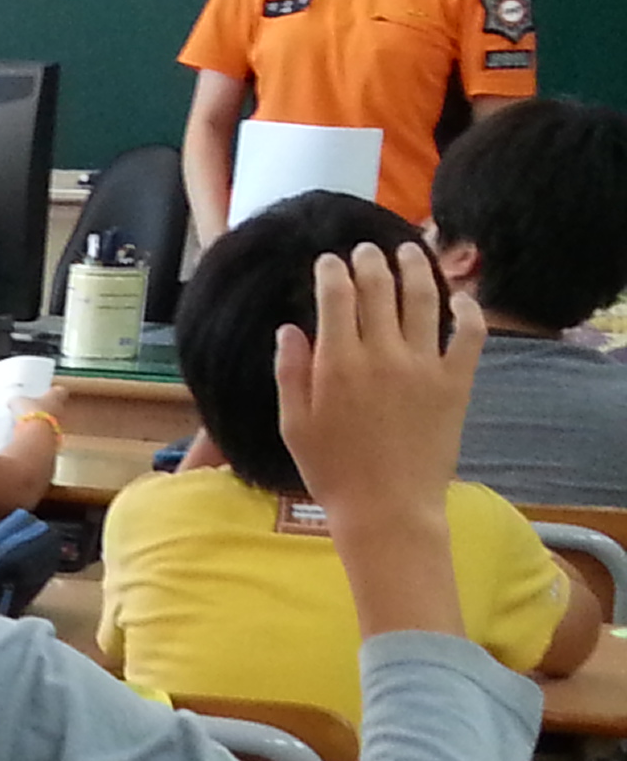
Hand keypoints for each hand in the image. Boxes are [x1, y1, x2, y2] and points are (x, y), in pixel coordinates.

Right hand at [276, 240, 477, 636]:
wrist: (388, 509)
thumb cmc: (332, 472)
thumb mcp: (294, 426)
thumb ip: (291, 374)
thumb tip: (290, 330)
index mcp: (338, 365)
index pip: (337, 297)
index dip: (332, 271)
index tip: (329, 262)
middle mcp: (383, 355)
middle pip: (380, 288)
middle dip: (371, 261)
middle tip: (367, 251)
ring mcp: (424, 365)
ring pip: (424, 297)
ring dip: (416, 267)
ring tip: (410, 252)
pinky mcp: (456, 381)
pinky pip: (469, 332)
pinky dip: (466, 309)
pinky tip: (457, 298)